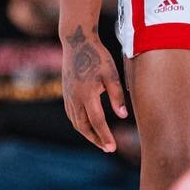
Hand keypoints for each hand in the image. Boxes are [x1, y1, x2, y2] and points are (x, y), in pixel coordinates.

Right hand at [62, 23, 128, 152]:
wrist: (77, 41)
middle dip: (96, 139)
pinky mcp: (66, 92)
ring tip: (100, 140)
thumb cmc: (98, 56)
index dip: (105, 136)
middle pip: (83, 126)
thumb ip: (117, 95)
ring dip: (87, 133)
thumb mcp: (111, 73)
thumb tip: (123, 116)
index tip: (112, 148)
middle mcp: (74, 98)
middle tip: (108, 148)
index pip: (97, 122)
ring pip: (76, 122)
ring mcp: (68, 96)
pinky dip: (79, 124)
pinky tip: (88, 126)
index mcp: (87, 94)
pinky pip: (71, 114)